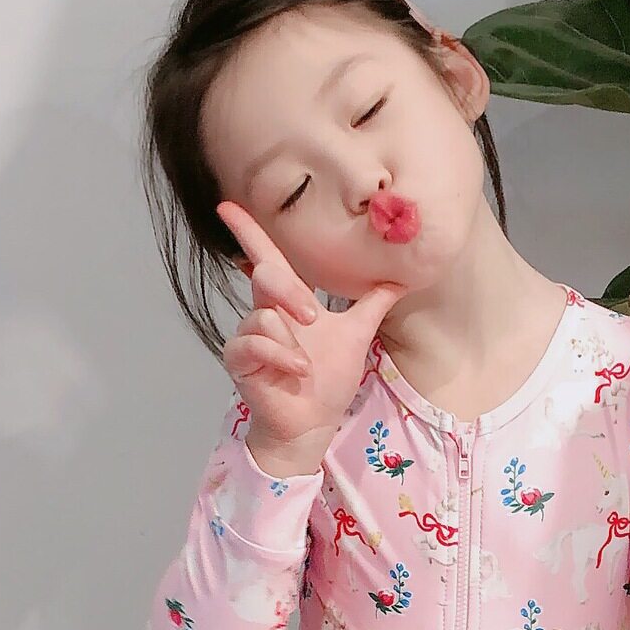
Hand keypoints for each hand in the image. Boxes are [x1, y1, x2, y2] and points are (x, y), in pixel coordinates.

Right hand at [216, 200, 406, 448]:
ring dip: (292, 342)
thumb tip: (400, 278)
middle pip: (266, 276)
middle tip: (312, 317)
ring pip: (265, 316)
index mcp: (288, 302)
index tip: (229, 206)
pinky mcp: (240, 360)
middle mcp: (265, 313)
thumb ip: (372, 304)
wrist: (314, 423)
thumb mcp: (356, 335)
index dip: (249, 232)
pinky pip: (256, 344)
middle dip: (289, 293)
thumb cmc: (328, 381)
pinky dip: (282, 357)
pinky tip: (297, 371)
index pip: (267, 258)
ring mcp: (249, 336)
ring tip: (306, 366)